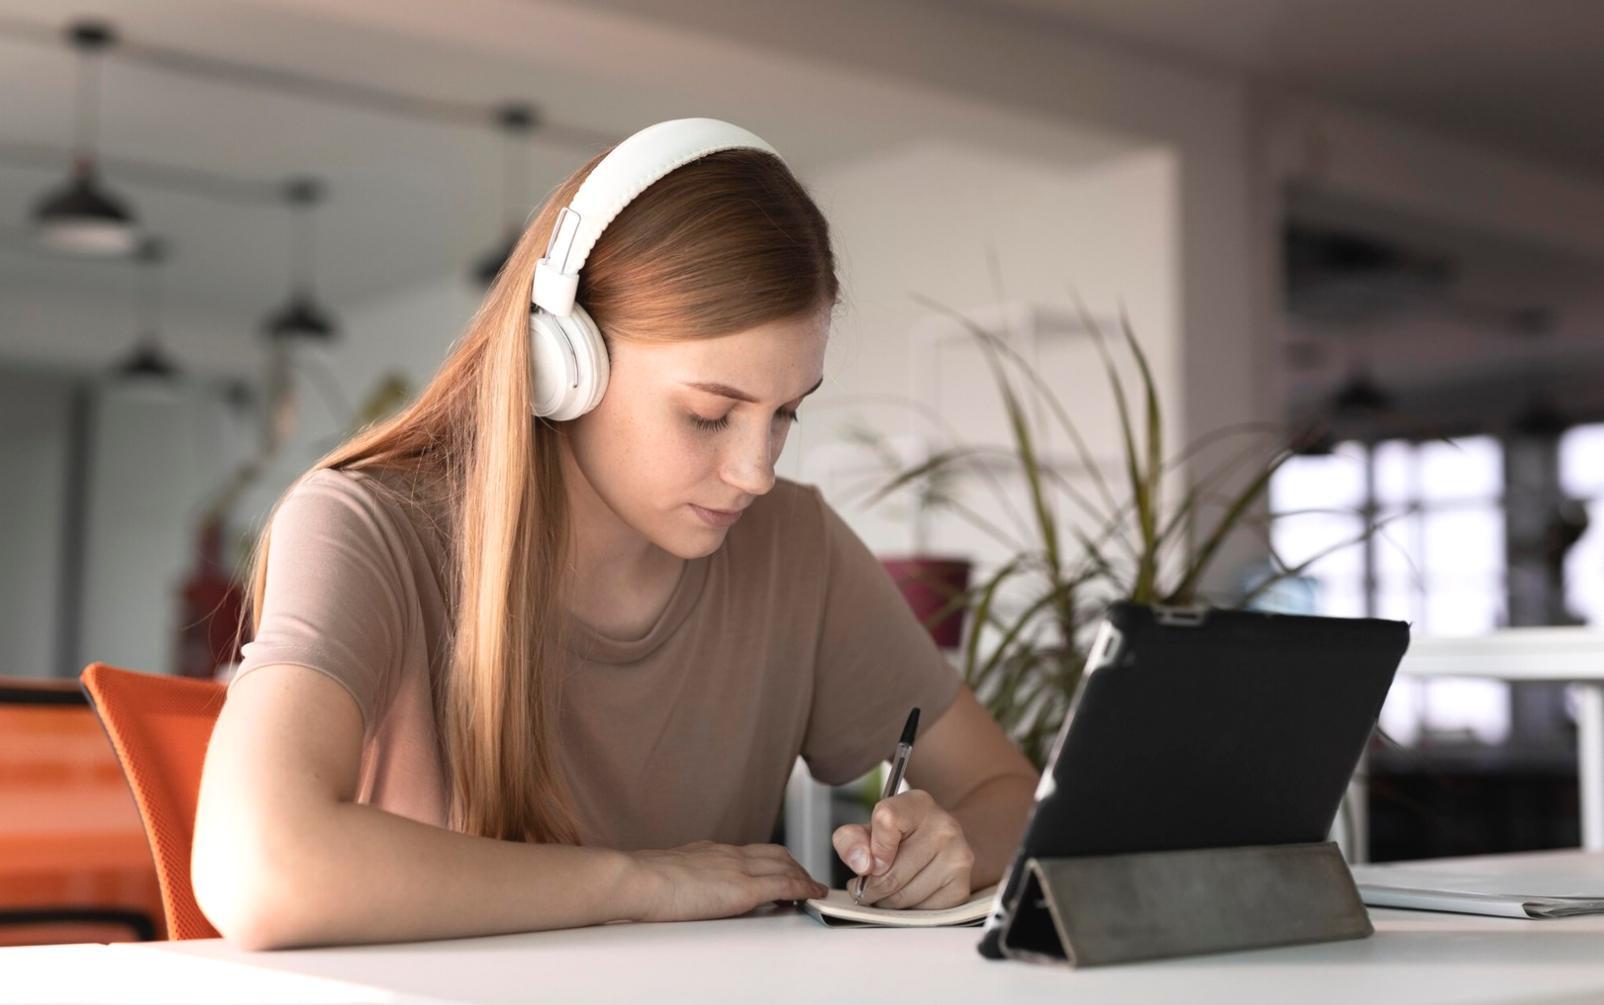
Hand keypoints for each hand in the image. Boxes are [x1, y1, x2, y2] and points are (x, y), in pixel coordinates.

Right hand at [628, 840, 828, 922]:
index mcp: (710, 851)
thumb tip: (678, 888)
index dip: (770, 859)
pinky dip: (804, 888)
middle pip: (774, 853)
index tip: (779, 867)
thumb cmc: (641, 881)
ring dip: (803, 876)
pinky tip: (814, 894)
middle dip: (793, 865)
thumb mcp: (667, 873)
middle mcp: (728, 854)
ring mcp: (738, 868)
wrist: (637, 879)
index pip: (750, 851)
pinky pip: (785, 884)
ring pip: (785, 864)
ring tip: (813, 888)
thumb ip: (683, 877)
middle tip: (805, 878)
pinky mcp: (744, 888)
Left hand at [832, 788, 973, 908]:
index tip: (868, 863)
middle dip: (870, 888)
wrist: (941, 847)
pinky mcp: (961, 888)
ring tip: (887, 892)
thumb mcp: (870, 830)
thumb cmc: (900, 839)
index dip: (871, 849)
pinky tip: (907, 897)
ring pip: (903, 897)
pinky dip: (906, 911)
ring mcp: (957, 858)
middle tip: (866, 888)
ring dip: (886, 902)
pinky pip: (920, 912)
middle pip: (890, 874)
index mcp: (918, 804)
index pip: (886, 821)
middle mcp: (944, 827)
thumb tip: (862, 864)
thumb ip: (851, 840)